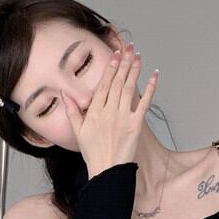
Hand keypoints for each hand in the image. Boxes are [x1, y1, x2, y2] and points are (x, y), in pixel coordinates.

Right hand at [61, 44, 157, 175]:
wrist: (106, 170)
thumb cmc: (92, 152)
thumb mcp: (77, 131)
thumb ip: (72, 110)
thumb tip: (64, 93)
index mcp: (94, 112)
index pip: (103, 85)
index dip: (110, 68)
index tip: (115, 55)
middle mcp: (109, 112)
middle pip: (117, 83)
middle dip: (124, 64)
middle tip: (129, 49)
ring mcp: (123, 118)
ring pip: (129, 89)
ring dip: (135, 71)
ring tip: (138, 57)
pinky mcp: (136, 125)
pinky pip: (144, 104)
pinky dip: (150, 89)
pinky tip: (154, 76)